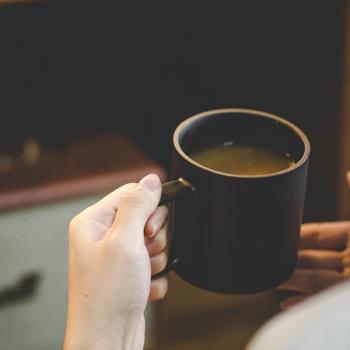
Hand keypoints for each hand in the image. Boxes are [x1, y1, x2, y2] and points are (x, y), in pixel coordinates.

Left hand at [64, 174, 167, 349]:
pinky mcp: (128, 273)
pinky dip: (154, 274)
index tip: (149, 227)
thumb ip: (138, 205)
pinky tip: (142, 286)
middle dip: (153, 236)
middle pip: (144, 216)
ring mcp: (116, 256)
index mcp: (94, 222)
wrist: (108, 342)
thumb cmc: (106, 298)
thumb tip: (151, 180)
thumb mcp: (125, 242)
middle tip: (144, 251)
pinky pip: (153, 261)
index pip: (130, 193)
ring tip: (141, 273)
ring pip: (152, 240)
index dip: (148, 207)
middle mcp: (102, 237)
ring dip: (155, 258)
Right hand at [279, 172, 349, 308]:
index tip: (278, 232)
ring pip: (315, 281)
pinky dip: (307, 306)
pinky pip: (324, 303)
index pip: (321, 234)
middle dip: (289, 257)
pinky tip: (288, 304)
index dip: (299, 233)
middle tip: (265, 256)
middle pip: (313, 258)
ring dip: (291, 280)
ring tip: (268, 277)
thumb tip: (348, 172)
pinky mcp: (349, 301)